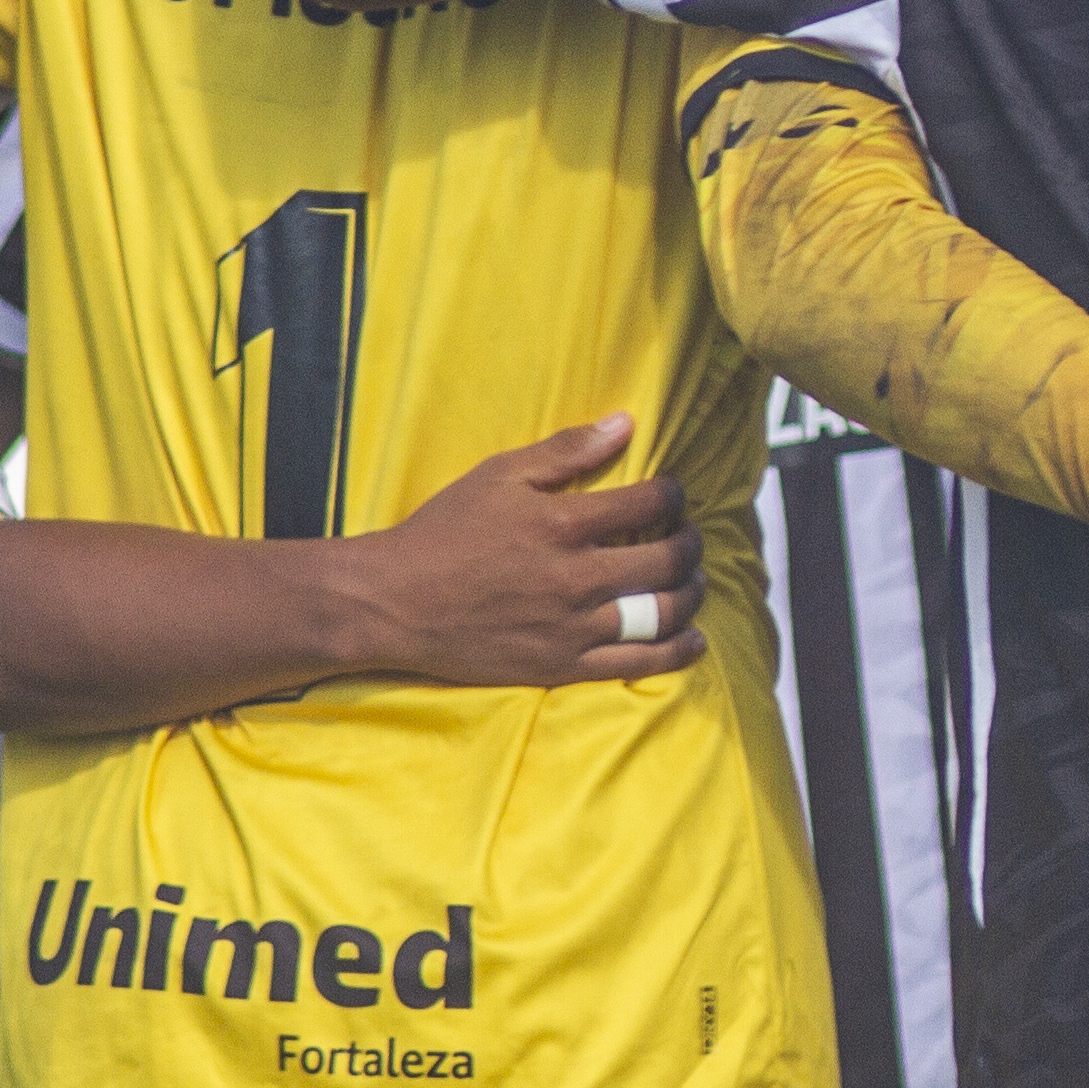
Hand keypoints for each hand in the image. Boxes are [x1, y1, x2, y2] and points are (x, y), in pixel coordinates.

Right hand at [316, 414, 708, 688]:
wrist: (393, 602)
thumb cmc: (443, 532)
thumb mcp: (499, 475)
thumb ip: (567, 450)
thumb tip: (626, 423)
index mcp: (563, 524)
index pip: (650, 504)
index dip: (673, 496)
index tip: (673, 496)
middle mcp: (576, 577)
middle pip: (666, 560)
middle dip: (690, 543)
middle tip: (690, 537)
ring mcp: (572, 626)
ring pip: (661, 613)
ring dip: (691, 593)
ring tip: (695, 580)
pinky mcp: (563, 665)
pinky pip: (637, 663)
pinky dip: (676, 652)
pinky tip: (694, 639)